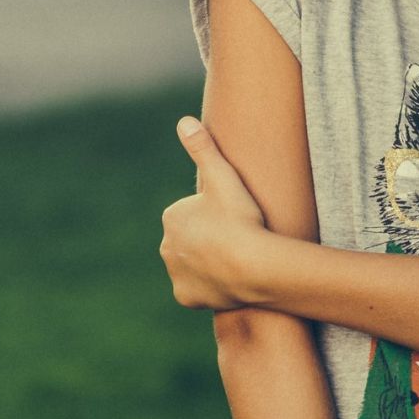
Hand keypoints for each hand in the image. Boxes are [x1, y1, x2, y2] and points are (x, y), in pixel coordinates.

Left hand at [160, 115, 269, 310]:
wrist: (251, 265)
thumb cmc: (239, 218)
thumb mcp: (223, 177)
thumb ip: (203, 147)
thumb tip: (184, 120)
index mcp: (172, 217)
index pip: (193, 212)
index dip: (215, 212)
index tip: (233, 214)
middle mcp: (166, 246)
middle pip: (190, 239)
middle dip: (207, 237)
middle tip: (237, 234)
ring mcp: (176, 274)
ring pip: (192, 264)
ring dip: (207, 261)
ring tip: (236, 256)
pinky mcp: (186, 297)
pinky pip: (196, 289)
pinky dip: (209, 285)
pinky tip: (228, 279)